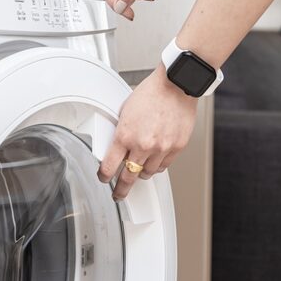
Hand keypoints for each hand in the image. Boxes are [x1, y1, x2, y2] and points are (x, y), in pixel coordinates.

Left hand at [100, 66, 197, 199]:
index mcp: (125, 135)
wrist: (176, 85)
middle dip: (121, 189)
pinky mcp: (176, 147)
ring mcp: (161, 148)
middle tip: (119, 194)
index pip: (109, 166)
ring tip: (140, 168)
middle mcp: (142, 145)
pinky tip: (154, 160)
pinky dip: (157, 165)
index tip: (104, 179)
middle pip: (128, 177)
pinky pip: (164, 166)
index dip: (104, 176)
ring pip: (147, 173)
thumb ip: (122, 132)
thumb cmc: (152, 93)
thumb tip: (118, 146)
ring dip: (141, 172)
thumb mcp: (126, 111)